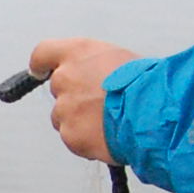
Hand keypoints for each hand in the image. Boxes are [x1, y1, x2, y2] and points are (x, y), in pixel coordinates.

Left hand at [28, 36, 146, 165]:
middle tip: (100, 104)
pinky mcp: (70, 134)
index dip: (41, 64)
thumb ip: (94, 66)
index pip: (43, 53)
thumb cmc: (144, 83)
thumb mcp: (119, 59)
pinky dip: (87, 140)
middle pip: (58, 90)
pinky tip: (108, 135)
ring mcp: (65, 108)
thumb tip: (92, 76)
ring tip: (109, 121)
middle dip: (74, 98)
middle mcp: (66, 77)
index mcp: (77, 52)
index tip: (40, 71)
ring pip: (63, 117)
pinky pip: (73, 138)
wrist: (153, 111)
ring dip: (80, 120)